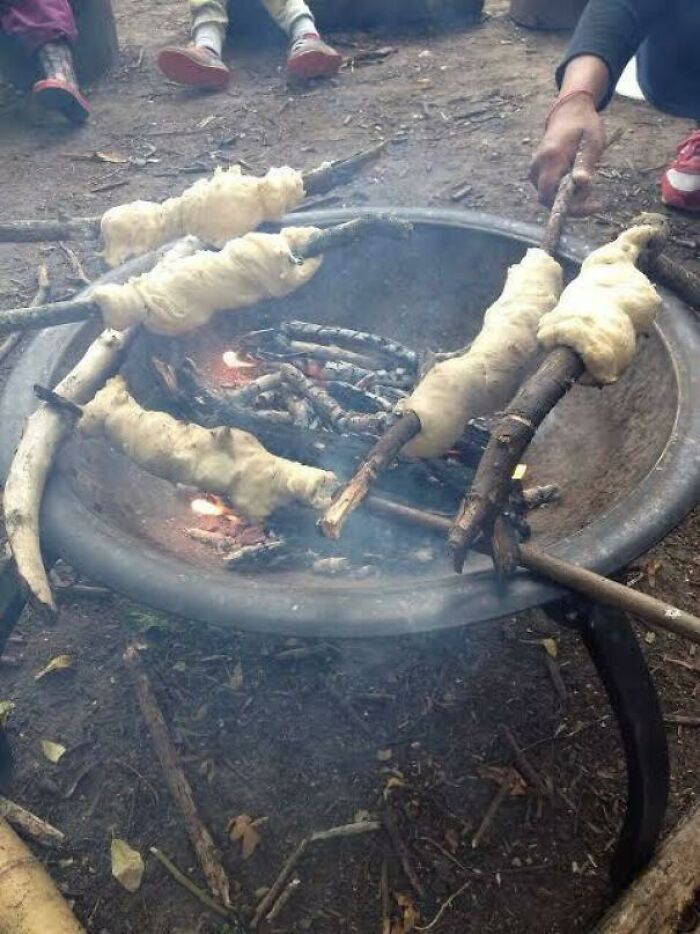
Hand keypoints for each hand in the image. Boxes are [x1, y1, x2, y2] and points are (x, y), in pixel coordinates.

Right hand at [530, 93, 605, 215]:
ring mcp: (534, 170)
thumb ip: (586, 162)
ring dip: (568, 199)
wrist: (567, 114)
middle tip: (594, 202)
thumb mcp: (593, 141)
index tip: (592, 206)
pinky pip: (548, 191)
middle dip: (571, 206)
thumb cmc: (584, 126)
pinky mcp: (535, 173)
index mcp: (552, 156)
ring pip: (548, 197)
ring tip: (588, 186)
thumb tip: (582, 183)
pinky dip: (563, 193)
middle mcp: (537, 165)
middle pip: (547, 200)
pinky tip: (577, 183)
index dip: (569, 206)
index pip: (550, 194)